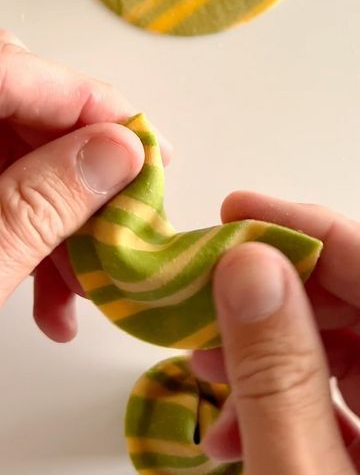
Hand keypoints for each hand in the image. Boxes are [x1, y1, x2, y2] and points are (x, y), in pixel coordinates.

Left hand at [0, 29, 170, 341]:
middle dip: (84, 171)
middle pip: (25, 108)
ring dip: (60, 219)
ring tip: (89, 285)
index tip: (149, 151)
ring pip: (17, 156)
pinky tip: (49, 299)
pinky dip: (29, 236)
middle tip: (128, 217)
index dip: (92, 105)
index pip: (15, 69)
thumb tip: (120, 152)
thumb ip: (43, 202)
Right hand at [192, 191, 359, 471]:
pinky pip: (327, 392)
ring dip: (260, 348)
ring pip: (332, 345)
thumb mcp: (297, 474)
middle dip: (268, 294)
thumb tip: (247, 268)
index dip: (307, 228)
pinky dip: (274, 395)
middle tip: (203, 293)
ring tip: (205, 367)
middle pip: (349, 301)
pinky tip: (231, 423)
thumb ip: (276, 375)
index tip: (237, 212)